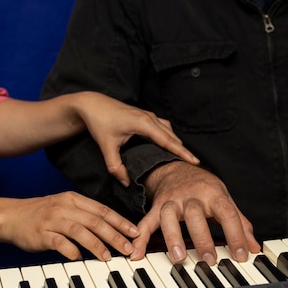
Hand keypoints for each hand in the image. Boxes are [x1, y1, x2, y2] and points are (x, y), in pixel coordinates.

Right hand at [0, 191, 139, 260]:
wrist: (11, 216)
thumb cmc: (42, 214)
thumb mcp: (65, 207)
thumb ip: (86, 215)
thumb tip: (113, 229)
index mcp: (74, 200)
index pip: (103, 210)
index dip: (121, 222)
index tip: (135, 233)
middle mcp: (65, 207)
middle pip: (95, 221)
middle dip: (115, 236)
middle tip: (128, 248)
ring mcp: (52, 220)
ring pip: (80, 231)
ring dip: (96, 245)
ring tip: (108, 257)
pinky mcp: (40, 234)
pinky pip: (58, 242)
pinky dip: (70, 250)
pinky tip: (78, 258)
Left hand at [75, 92, 198, 185]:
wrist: (92, 104)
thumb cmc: (99, 122)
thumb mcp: (106, 146)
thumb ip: (116, 166)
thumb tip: (127, 182)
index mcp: (143, 123)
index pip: (167, 141)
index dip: (182, 152)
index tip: (195, 161)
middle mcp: (149, 117)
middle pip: (172, 136)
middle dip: (184, 150)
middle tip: (195, 165)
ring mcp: (148, 115)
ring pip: (169, 130)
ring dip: (176, 143)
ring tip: (184, 158)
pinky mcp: (145, 115)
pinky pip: (163, 127)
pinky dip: (169, 137)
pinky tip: (169, 146)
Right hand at [130, 161, 260, 264]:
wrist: (176, 169)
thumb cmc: (203, 187)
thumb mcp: (224, 199)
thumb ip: (239, 223)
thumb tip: (255, 247)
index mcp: (212, 194)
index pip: (227, 213)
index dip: (236, 234)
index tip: (242, 255)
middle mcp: (191, 196)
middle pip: (195, 215)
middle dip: (202, 238)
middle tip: (209, 260)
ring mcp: (172, 201)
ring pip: (169, 217)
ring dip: (173, 237)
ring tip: (178, 258)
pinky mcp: (156, 207)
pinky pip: (146, 222)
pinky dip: (140, 238)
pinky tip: (135, 254)